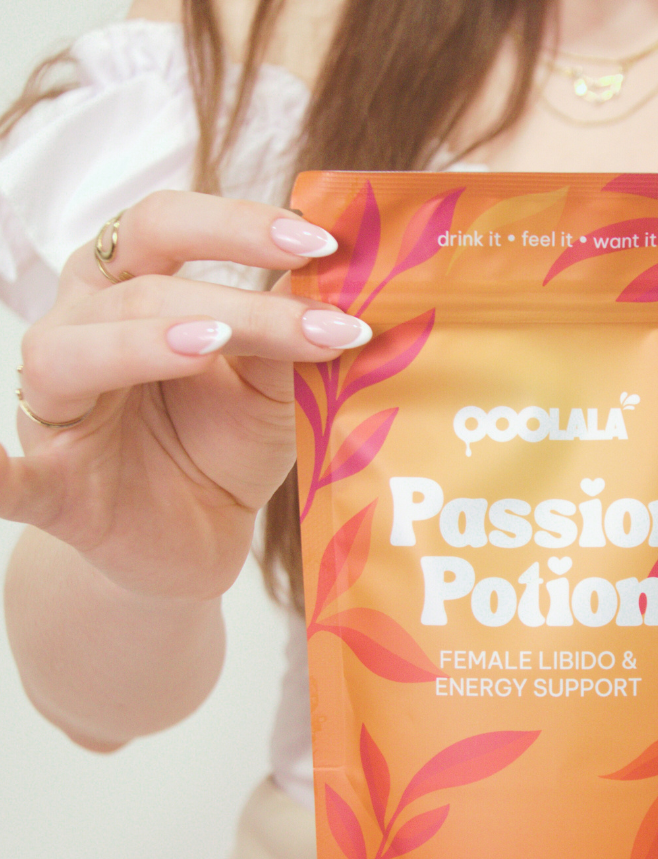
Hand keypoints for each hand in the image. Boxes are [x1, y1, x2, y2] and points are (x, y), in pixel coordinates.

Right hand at [0, 191, 368, 599]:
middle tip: (318, 321)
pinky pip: (5, 476)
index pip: (167, 228)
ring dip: (146, 341)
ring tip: (217, 344)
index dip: (239, 226)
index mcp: (132, 290)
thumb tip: (327, 286)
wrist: (194, 535)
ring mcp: (58, 406)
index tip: (321, 241)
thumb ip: (282, 342)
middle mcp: (83, 328)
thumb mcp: (267, 390)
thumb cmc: (223, 446)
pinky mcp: (52, 485)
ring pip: (77, 350)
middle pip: (140, 286)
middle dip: (235, 300)